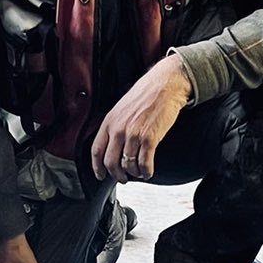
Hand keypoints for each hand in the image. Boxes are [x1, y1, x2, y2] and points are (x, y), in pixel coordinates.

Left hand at [90, 55, 191, 182]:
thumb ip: (115, 126)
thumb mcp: (122, 108)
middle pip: (111, 162)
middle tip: (123, 178)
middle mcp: (119, 129)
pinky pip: (144, 163)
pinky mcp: (150, 138)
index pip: (96, 151)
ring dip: (134, 173)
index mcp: (109, 122)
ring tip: (140, 172)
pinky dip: (146, 172)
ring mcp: (134, 134)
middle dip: (117, 174)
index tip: (101, 175)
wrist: (165, 85)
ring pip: (128, 165)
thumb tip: (113, 145)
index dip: (97, 167)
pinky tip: (149, 172)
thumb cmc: (146, 94)